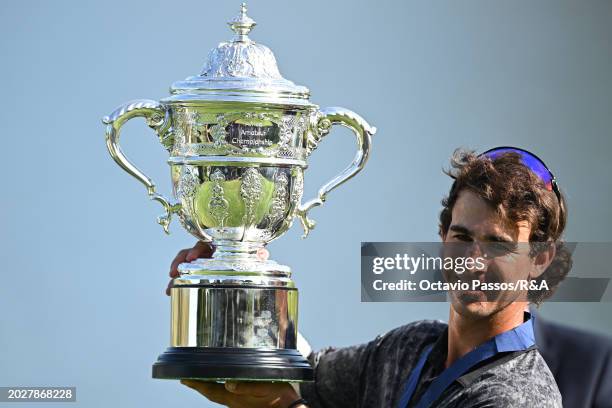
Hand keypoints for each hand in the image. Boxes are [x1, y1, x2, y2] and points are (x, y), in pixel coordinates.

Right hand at [166, 242, 269, 294]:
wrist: (247, 260)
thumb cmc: (248, 254)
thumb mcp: (253, 254)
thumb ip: (257, 254)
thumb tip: (263, 254)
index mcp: (219, 245)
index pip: (204, 244)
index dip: (196, 250)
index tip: (191, 257)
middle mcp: (208, 252)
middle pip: (189, 253)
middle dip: (180, 262)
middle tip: (174, 272)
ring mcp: (201, 262)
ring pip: (184, 264)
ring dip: (175, 274)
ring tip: (169, 287)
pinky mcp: (198, 272)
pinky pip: (185, 275)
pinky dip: (177, 283)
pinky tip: (171, 292)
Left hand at [181, 380, 305, 407]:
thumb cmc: (279, 397)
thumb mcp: (264, 388)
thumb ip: (247, 387)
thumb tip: (228, 384)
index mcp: (236, 399)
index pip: (211, 391)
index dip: (197, 385)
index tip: (184, 379)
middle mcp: (234, 402)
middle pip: (212, 393)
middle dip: (199, 386)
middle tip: (186, 378)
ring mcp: (239, 403)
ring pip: (218, 394)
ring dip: (208, 387)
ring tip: (199, 379)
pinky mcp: (245, 403)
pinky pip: (227, 395)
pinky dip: (219, 388)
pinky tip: (222, 382)